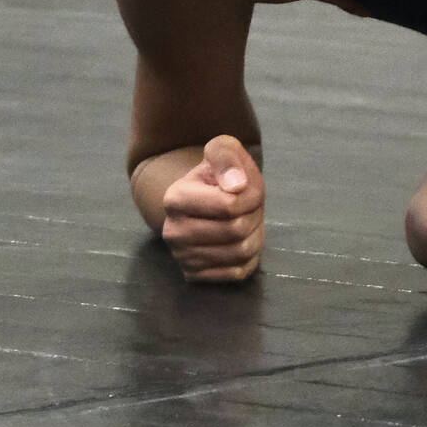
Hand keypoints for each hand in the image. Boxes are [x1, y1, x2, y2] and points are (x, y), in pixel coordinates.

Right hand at [160, 135, 265, 282]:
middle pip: (236, 230)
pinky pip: (238, 272)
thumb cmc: (218, 175)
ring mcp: (182, 257)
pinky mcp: (195, 275)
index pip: (230, 205)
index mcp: (175, 198)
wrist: (208, 200)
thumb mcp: (222, 151)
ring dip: (254, 236)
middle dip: (253, 216)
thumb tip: (236, 186)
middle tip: (247, 207)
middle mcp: (172, 231)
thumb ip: (227, 157)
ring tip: (244, 221)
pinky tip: (238, 241)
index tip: (245, 188)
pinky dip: (249, 257)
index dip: (251, 195)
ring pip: (240, 253)